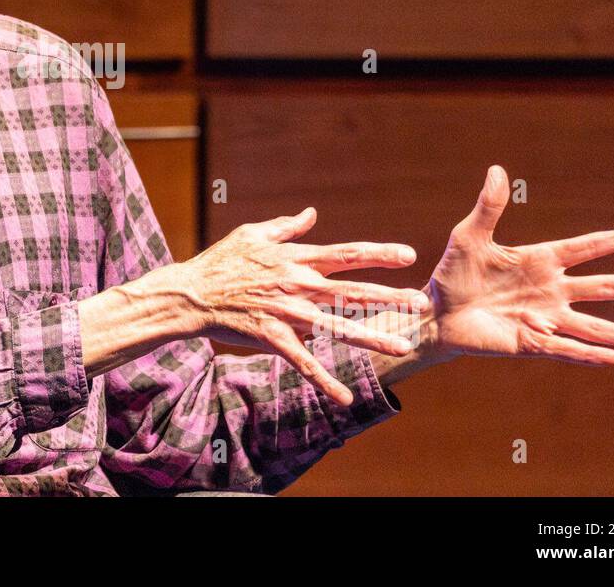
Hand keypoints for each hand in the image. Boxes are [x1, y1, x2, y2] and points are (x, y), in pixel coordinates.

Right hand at [179, 208, 429, 404]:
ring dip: (372, 338)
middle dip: (389, 297)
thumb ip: (287, 226)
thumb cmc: (222, 260)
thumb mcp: (253, 233)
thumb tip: (312, 213)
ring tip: (403, 347)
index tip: (409, 255)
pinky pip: (303, 363)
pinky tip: (345, 398)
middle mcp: (298, 285)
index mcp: (297, 259)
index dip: (379, 255)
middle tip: (421, 303)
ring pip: (337, 328)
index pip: (346, 254)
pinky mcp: (272, 338)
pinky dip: (324, 381)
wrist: (192, 293)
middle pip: (352, 291)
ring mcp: (287, 313)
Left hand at [423, 165, 613, 363]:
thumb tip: (498, 170)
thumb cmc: (452, 273)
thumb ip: (489, 208)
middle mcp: (548, 290)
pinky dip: (585, 354)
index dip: (611, 241)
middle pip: (599, 288)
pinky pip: (562, 349)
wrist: (434, 313)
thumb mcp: (468, 237)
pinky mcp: (529, 343)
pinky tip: (611, 358)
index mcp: (538, 261)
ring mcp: (542, 318)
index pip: (582, 249)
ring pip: (589, 325)